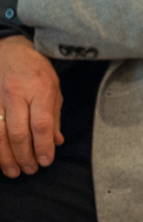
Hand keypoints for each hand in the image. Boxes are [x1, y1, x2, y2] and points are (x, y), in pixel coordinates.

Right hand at [0, 35, 62, 177]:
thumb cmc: (36, 70)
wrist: (10, 50)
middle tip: (30, 170)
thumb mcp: (54, 88)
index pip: (41, 124)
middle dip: (25, 156)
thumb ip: (54, 116)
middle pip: (18, 132)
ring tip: (14, 171)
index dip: (43, 146)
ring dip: (6, 157)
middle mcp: (16, 94)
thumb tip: (56, 142)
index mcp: (40, 90)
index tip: (46, 162)